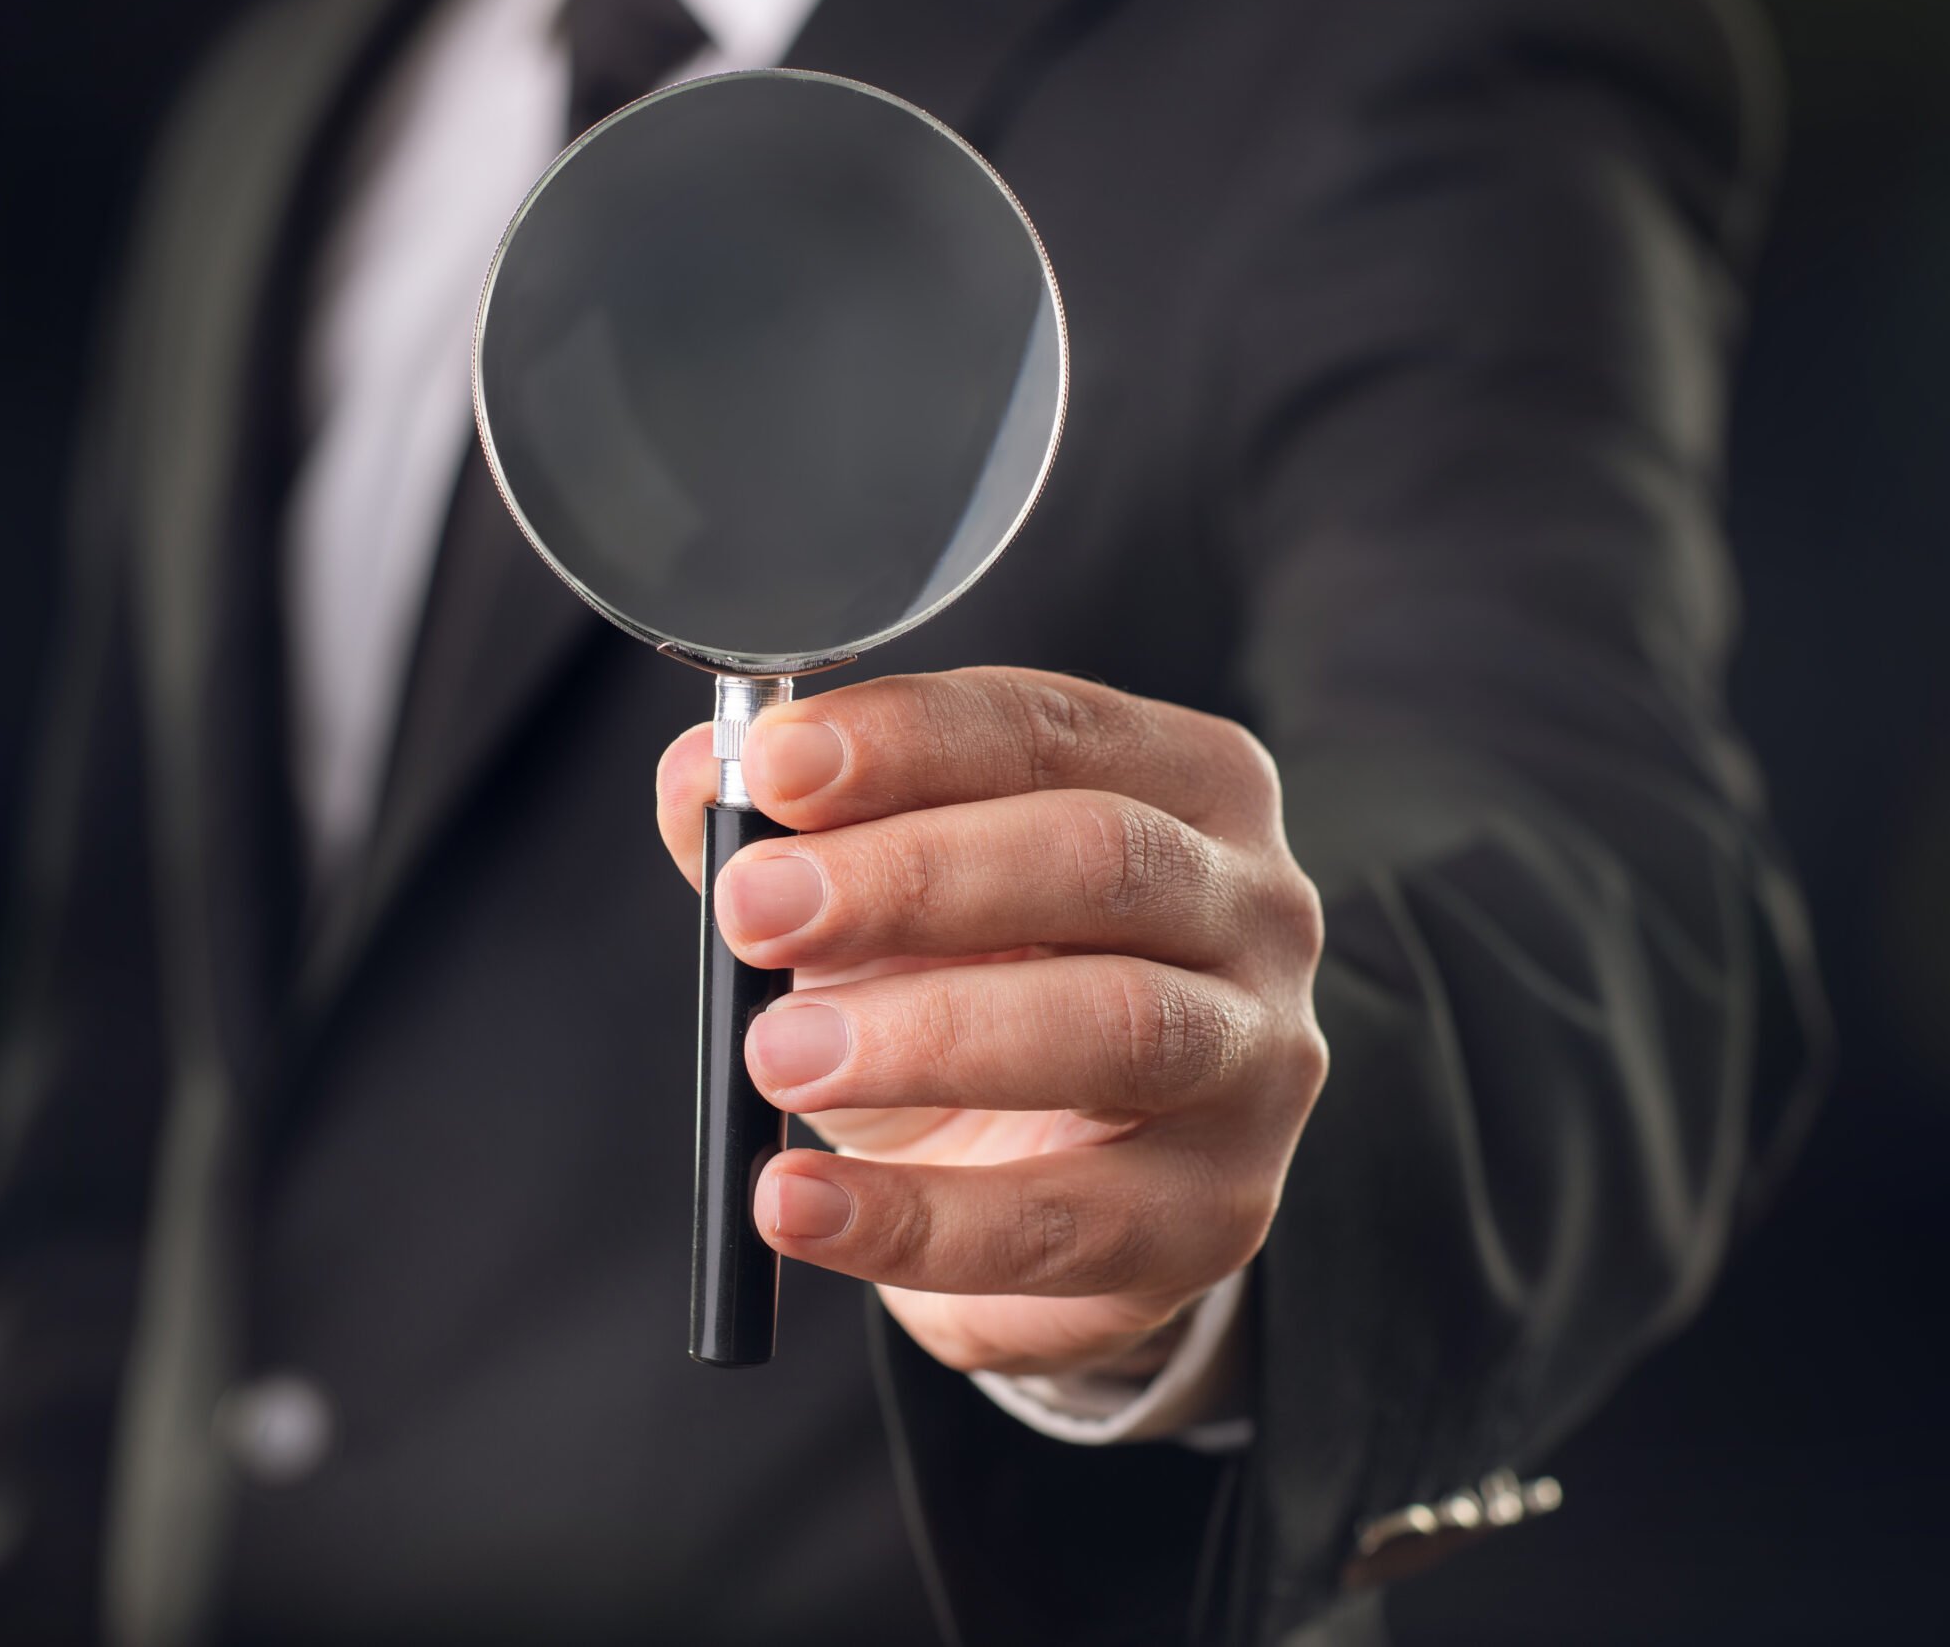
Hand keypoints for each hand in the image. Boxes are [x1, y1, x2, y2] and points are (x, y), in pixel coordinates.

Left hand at [655, 668, 1326, 1377]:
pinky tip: (797, 1203)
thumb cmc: (982, 996)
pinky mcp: (1219, 1213)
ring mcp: (1255, 1061)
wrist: (1059, 1188)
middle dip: (911, 877)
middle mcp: (1252, 904)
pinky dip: (912, 1218)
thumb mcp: (886, 904)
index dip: (906, 741)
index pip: (1051, 727)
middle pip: (1098, 856)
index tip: (769, 767)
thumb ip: (794, 834)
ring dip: (923, 1037)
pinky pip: (1066, 1223)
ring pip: (1115, 1025)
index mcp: (1182, 783)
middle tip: (755, 911)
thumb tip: (694, 780)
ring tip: (775, 1059)